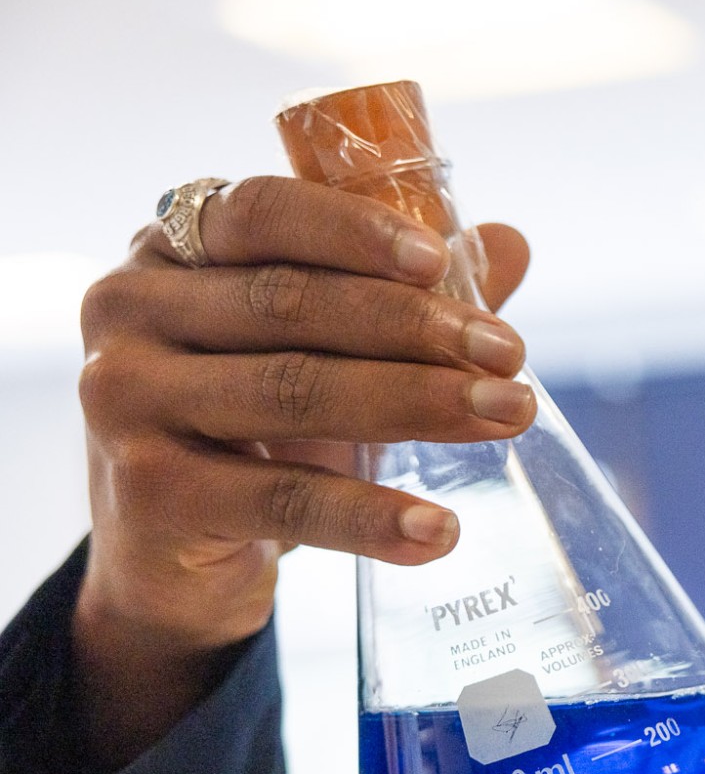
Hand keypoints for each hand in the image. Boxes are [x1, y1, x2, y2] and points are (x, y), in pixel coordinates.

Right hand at [70, 176, 534, 771]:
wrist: (171, 560)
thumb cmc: (256, 432)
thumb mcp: (321, 352)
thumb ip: (404, 294)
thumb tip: (509, 240)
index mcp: (171, 250)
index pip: (263, 213)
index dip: (354, 230)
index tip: (440, 260)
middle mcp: (129, 311)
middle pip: (290, 304)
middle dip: (417, 328)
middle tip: (511, 358)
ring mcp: (124, 401)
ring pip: (293, 392)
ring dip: (416, 405)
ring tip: (508, 417)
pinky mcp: (149, 494)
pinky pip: (282, 501)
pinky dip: (370, 518)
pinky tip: (441, 529)